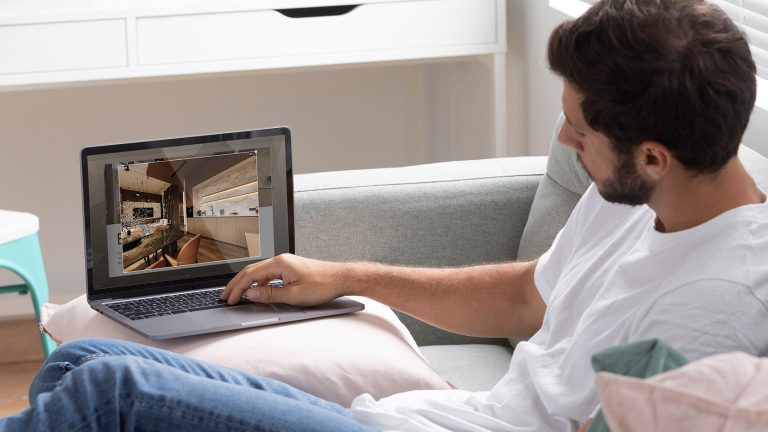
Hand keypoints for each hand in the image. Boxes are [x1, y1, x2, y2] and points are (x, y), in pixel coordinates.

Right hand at [220, 254, 346, 305]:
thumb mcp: (294, 295)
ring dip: (248, 285)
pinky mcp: (290, 269)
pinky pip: (269, 276)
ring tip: (238, 296)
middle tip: (225, 296)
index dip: (238, 288)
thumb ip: (270, 295)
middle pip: (251, 272)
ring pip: (260, 273)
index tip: (229, 299)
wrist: (340, 278)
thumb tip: (251, 294)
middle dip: (237, 285)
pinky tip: (258, 294)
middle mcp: (280, 260)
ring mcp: (286, 264)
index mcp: (279, 263)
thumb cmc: (322, 285)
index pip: (250, 275)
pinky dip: (260, 285)